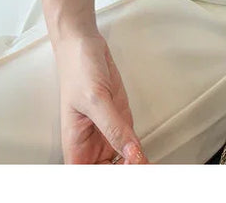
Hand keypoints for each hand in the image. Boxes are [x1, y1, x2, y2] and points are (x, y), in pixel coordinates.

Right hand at [53, 30, 148, 164]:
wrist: (85, 44)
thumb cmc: (77, 68)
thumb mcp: (96, 98)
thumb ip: (114, 127)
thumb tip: (132, 152)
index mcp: (75, 146)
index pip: (88, 176)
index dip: (103, 182)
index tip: (124, 173)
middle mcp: (90, 145)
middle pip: (107, 174)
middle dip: (125, 175)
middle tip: (142, 169)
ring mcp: (108, 134)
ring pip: (122, 164)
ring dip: (135, 167)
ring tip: (149, 167)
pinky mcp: (121, 123)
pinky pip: (132, 146)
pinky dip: (141, 154)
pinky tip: (149, 157)